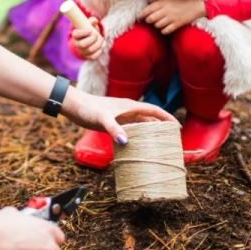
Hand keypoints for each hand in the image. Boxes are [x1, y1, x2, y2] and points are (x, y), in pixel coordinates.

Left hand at [62, 87, 177, 144]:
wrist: (73, 105)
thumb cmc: (88, 108)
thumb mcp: (102, 119)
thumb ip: (114, 129)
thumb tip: (125, 142)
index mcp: (130, 106)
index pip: (154, 110)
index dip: (167, 118)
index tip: (177, 127)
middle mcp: (128, 110)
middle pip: (150, 118)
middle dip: (162, 126)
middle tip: (171, 139)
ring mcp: (121, 116)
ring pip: (141, 123)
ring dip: (150, 131)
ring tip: (159, 143)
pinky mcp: (113, 121)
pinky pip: (131, 128)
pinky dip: (137, 135)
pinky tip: (138, 144)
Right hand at [71, 17, 104, 59]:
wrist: (90, 39)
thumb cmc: (89, 29)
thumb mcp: (89, 23)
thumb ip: (92, 21)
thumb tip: (95, 21)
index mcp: (75, 35)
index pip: (76, 34)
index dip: (84, 32)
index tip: (90, 30)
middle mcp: (77, 44)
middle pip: (82, 44)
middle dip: (92, 39)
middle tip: (97, 35)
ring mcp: (82, 51)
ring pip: (90, 50)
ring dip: (98, 44)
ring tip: (101, 39)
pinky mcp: (88, 56)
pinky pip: (93, 56)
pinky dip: (99, 51)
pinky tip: (101, 46)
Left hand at [139, 0, 206, 34]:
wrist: (196, 5)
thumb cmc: (181, 0)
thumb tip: (148, 1)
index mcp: (163, 2)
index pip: (148, 9)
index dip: (141, 14)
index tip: (139, 17)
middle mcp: (166, 10)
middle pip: (150, 19)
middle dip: (149, 20)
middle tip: (150, 20)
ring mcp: (171, 18)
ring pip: (157, 25)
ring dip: (156, 25)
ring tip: (159, 23)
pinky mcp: (177, 24)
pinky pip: (165, 31)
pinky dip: (164, 31)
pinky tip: (165, 28)